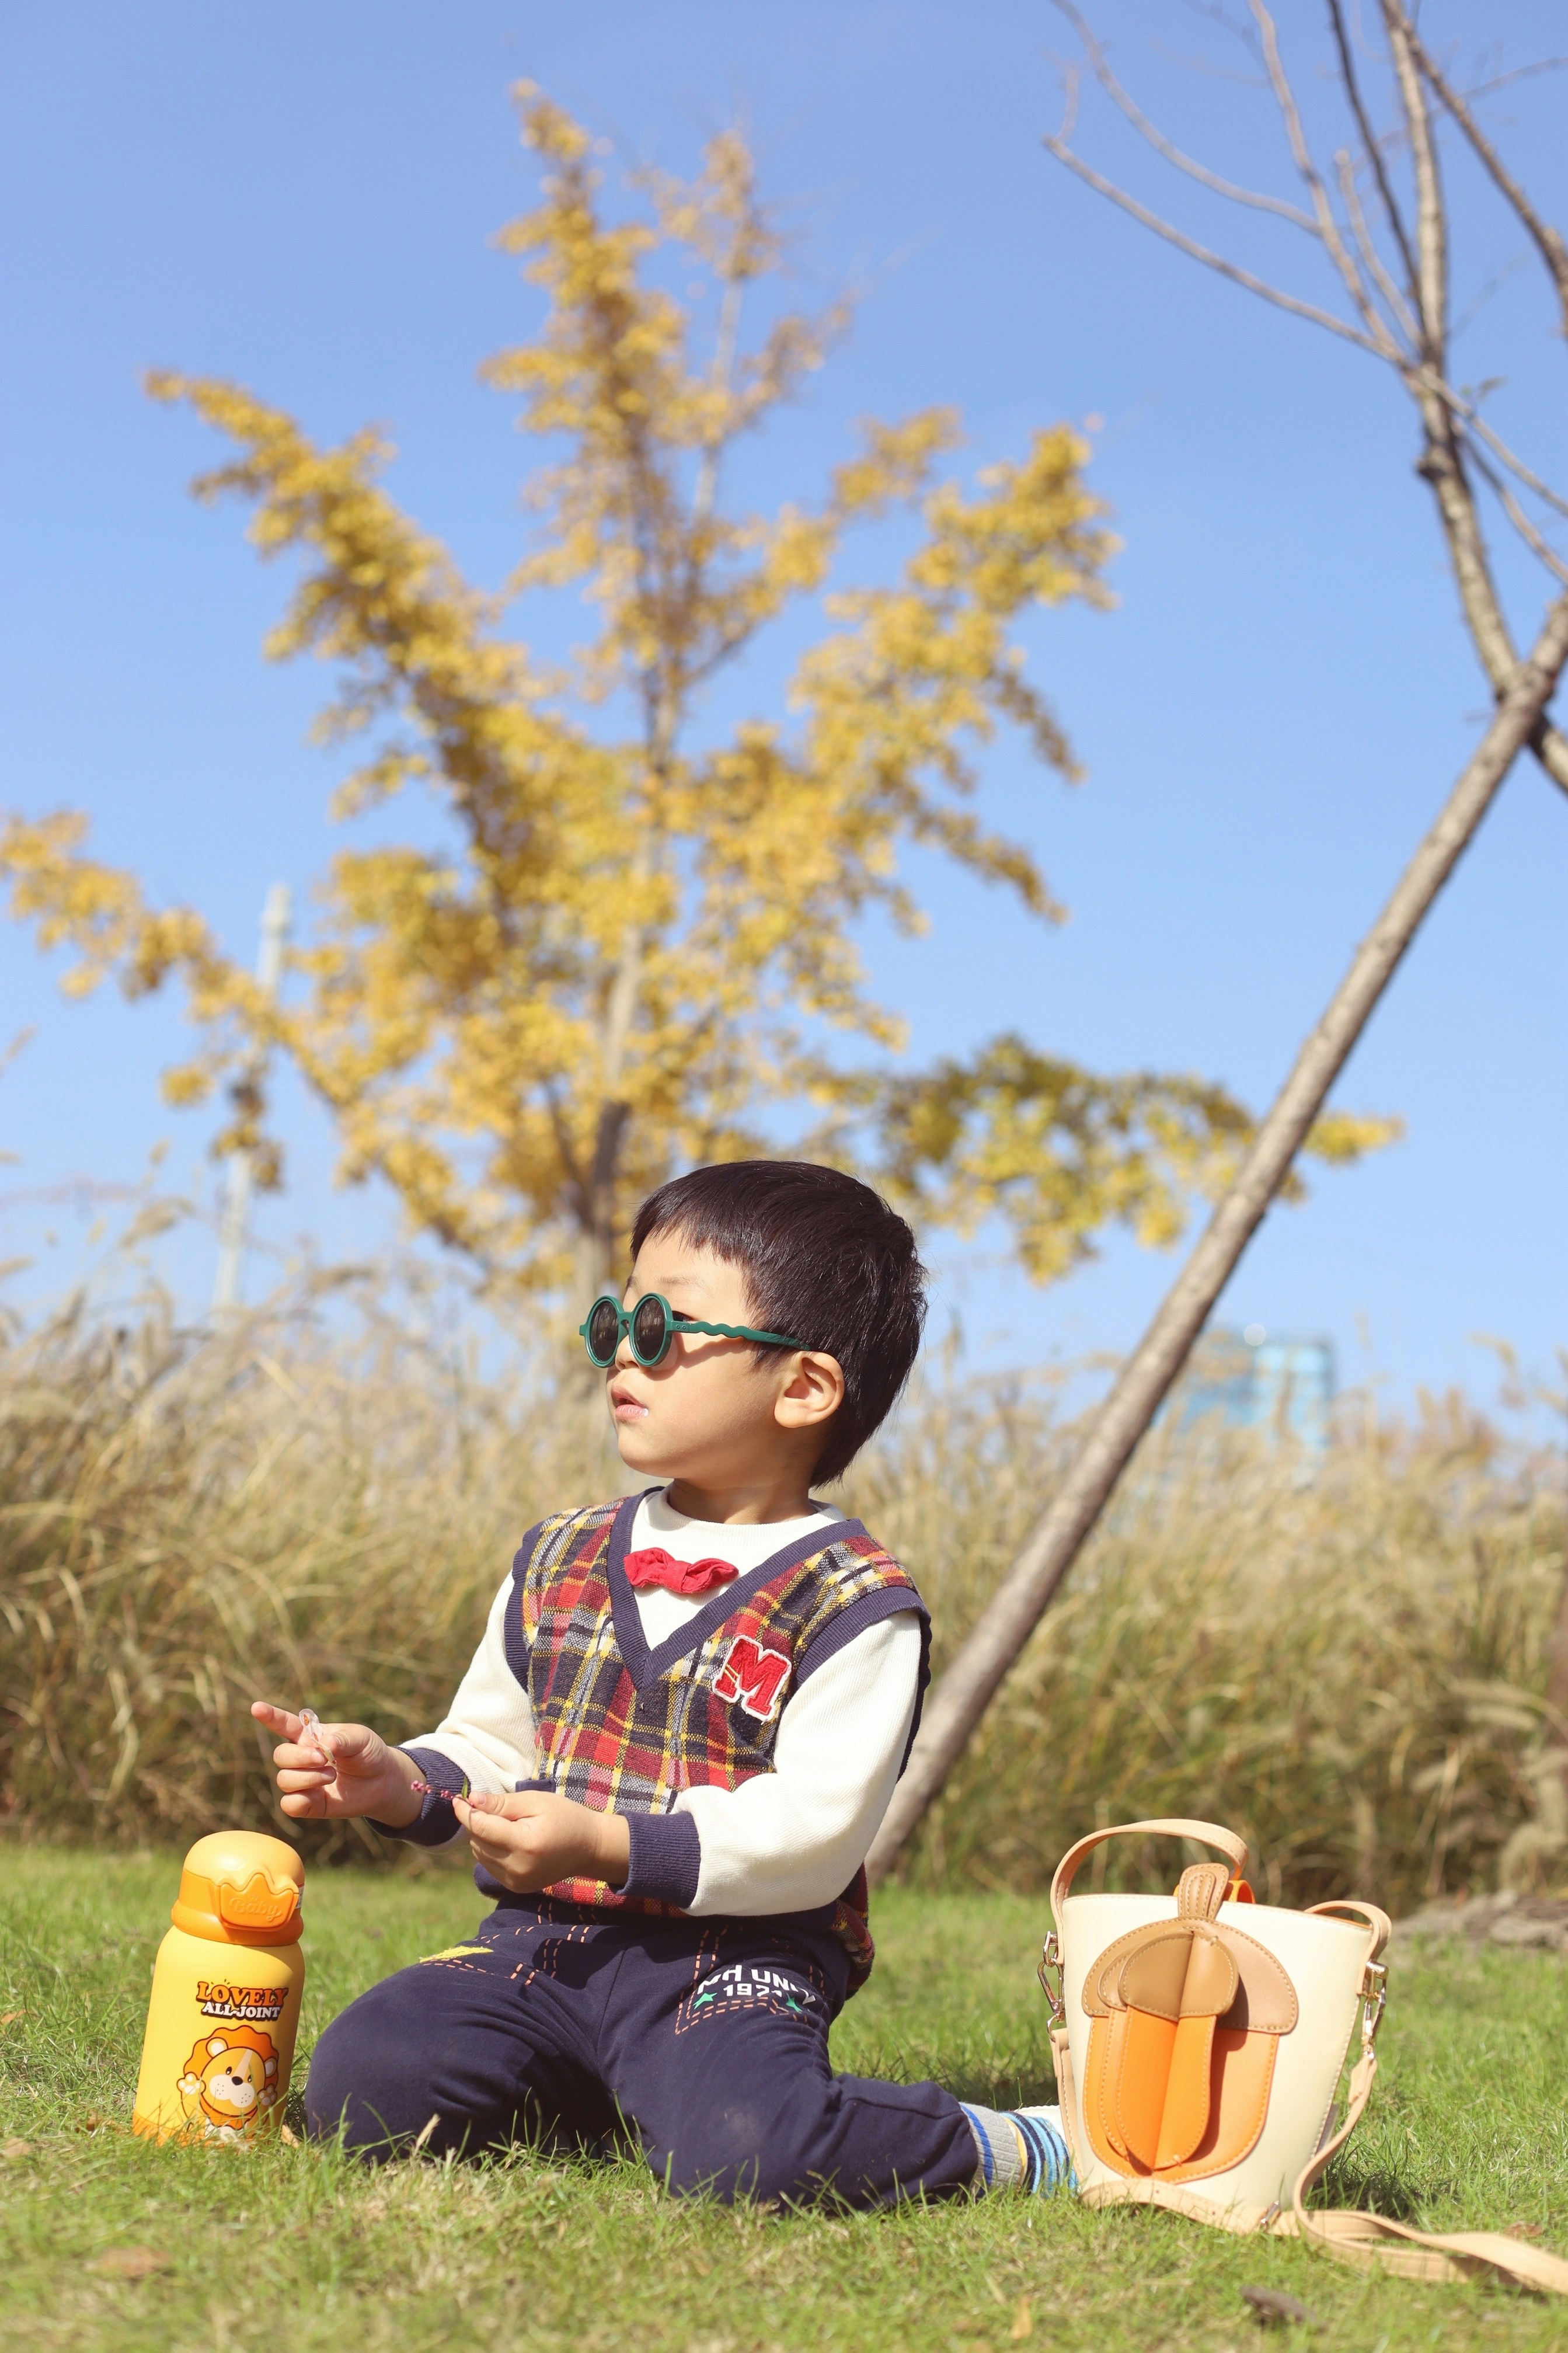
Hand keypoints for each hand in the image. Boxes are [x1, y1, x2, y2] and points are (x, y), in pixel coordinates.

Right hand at [249, 1699, 422, 1826]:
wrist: (382, 1781)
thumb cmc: (369, 1753)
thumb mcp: (362, 1738)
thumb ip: (344, 1739)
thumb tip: (326, 1746)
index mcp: (310, 1736)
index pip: (284, 1724)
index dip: (270, 1716)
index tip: (256, 1708)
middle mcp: (302, 1758)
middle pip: (280, 1755)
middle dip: (300, 1758)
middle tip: (325, 1760)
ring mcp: (303, 1781)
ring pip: (283, 1780)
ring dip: (307, 1778)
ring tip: (332, 1776)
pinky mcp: (308, 1803)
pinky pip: (288, 1804)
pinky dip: (300, 1800)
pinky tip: (319, 1795)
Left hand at [456, 1789, 630, 1893]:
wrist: (588, 1848)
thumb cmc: (564, 1817)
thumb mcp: (535, 1802)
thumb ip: (502, 1804)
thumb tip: (470, 1800)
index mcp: (524, 1844)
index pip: (481, 1828)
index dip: (466, 1812)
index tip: (458, 1798)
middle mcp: (517, 1868)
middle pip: (477, 1842)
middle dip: (478, 1822)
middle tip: (494, 1808)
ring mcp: (516, 1882)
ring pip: (480, 1854)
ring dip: (483, 1837)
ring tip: (508, 1825)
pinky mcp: (516, 1888)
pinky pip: (489, 1866)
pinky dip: (491, 1851)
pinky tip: (509, 1840)